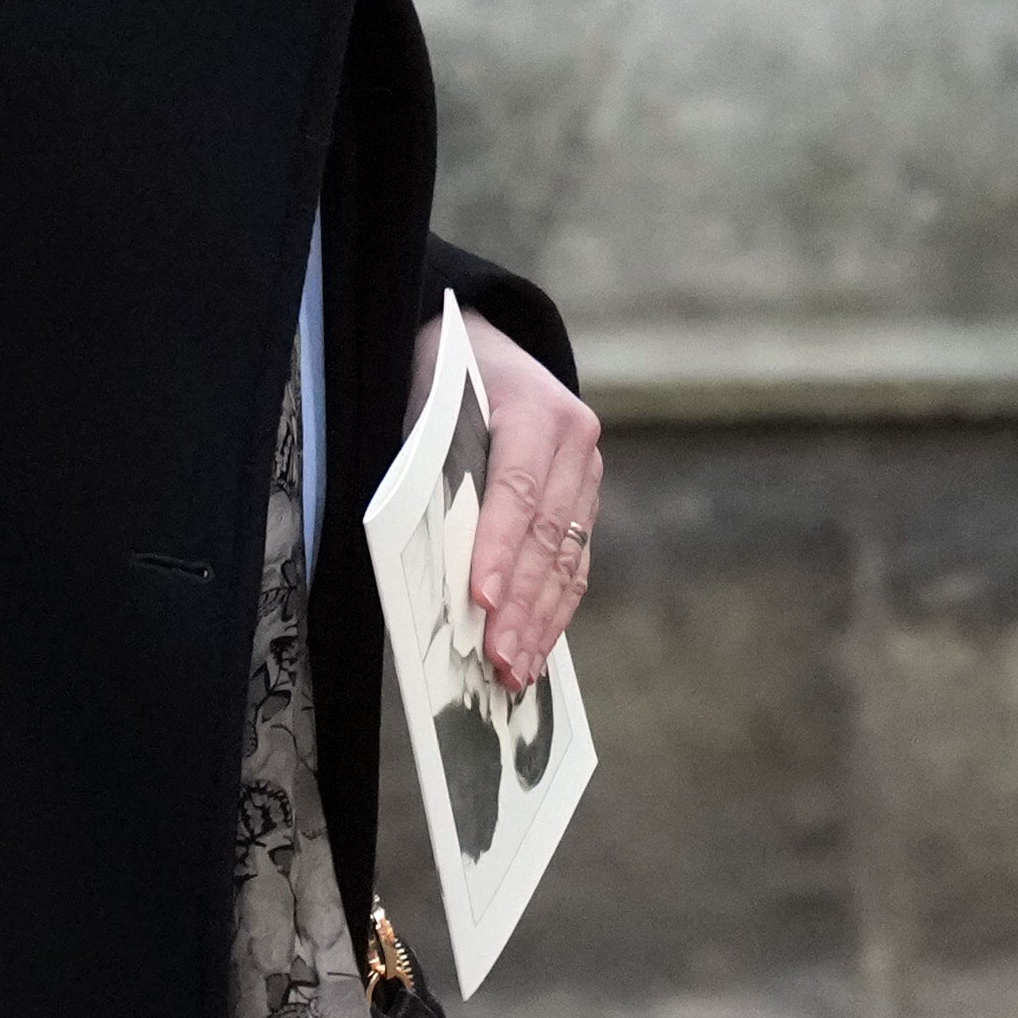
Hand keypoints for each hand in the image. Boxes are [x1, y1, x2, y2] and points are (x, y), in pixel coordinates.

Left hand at [421, 313, 602, 690]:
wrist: (484, 345)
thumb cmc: (442, 381)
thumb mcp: (430, 411)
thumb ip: (436, 474)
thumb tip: (430, 559)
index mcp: (537, 409)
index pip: (515, 489)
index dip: (497, 548)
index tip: (478, 598)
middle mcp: (576, 443)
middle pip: (546, 535)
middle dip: (520, 604)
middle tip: (498, 659)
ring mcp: (588, 475)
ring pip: (567, 558)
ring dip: (540, 621)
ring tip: (516, 672)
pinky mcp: (585, 502)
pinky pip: (574, 563)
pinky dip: (553, 610)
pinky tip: (537, 649)